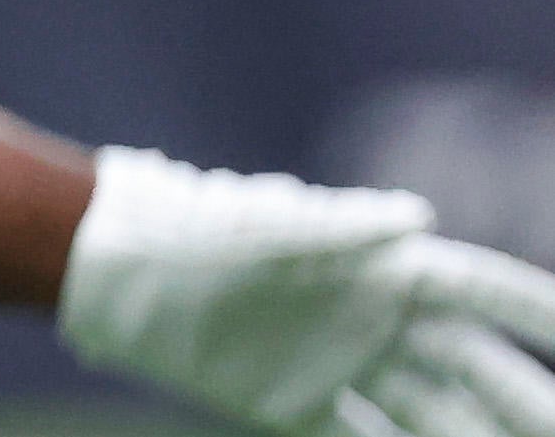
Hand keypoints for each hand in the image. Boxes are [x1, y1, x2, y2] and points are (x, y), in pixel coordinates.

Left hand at [62, 149, 554, 436]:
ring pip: (433, 417)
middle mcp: (373, 319)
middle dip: (525, 404)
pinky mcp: (296, 403)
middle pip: (474, 369)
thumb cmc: (199, 228)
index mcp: (381, 267)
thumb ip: (343, 224)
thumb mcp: (272, 224)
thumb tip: (416, 214)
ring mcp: (340, 363)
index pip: (480, 290)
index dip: (533, 309)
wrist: (118, 265)